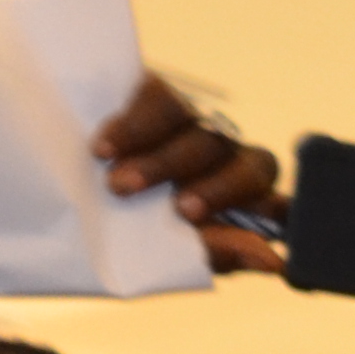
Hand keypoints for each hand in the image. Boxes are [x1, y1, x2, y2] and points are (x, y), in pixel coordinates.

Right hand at [90, 75, 281, 272]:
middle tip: (180, 212)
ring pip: (204, 130)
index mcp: (248, 203)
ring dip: (162, 162)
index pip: (283, 206)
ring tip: (121, 185)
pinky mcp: (162, 92)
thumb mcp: (175, 250)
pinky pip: (161, 99)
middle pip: (254, 165)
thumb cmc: (134, 230)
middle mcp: (233, 158)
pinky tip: (105, 149)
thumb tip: (274, 261)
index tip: (260, 233)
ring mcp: (200, 122)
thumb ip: (222, 253)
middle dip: (217, 191)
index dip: (282, 215)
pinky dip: (131, 127)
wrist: (71, 192)